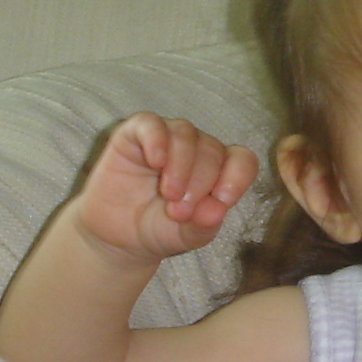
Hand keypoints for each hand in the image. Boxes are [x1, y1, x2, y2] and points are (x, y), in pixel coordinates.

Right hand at [72, 113, 257, 261]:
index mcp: (219, 171)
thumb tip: (217, 210)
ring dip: (181, 165)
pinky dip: (157, 140)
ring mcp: (167, 138)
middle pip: (212, 149)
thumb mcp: (186, 237)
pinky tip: (156, 161)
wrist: (118, 237)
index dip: (237, 177)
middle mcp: (197, 149)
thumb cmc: (159, 230)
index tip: (222, 201)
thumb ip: (204, 225)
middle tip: (179, 212)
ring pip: (185, 133)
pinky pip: (150, 124)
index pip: (242, 160)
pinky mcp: (135, 134)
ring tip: (169, 195)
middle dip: (200, 183)